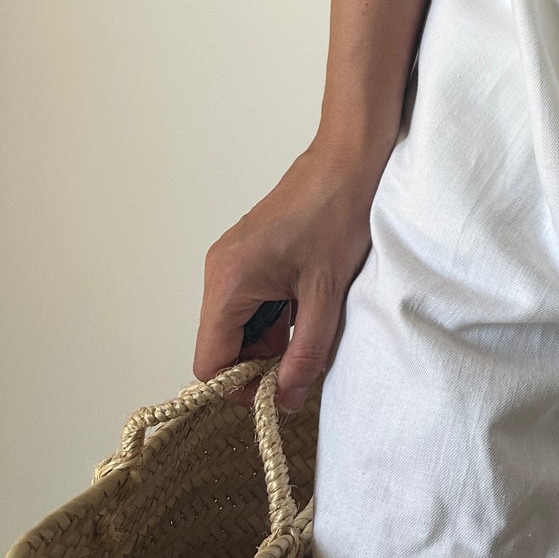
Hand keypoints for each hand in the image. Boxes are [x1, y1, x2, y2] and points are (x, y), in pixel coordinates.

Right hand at [195, 139, 379, 414]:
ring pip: (238, 324)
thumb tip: (286, 398)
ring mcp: (232, 260)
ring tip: (312, 328)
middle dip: (258, 363)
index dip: (240, 387)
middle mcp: (219, 271)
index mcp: (229, 282)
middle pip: (221, 345)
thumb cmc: (338, 213)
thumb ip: (305, 353)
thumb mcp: (327, 294)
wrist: (348, 159)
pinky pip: (250, 302)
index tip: (277, 390)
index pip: (210, 362)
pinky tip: (308, 308)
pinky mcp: (248, 254)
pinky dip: (274, 316)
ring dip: (270, 339)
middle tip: (302, 363)